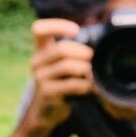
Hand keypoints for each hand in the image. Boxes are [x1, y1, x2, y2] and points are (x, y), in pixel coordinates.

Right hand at [22, 19, 94, 134]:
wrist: (47, 111)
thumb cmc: (61, 83)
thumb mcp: (62, 64)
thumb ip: (72, 51)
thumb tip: (99, 42)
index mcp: (40, 50)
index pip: (38, 29)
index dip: (57, 25)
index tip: (75, 30)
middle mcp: (36, 62)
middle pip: (61, 48)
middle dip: (82, 52)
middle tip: (92, 59)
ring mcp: (39, 78)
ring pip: (68, 66)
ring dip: (85, 70)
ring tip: (91, 75)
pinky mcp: (47, 93)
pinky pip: (72, 84)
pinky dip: (85, 85)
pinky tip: (89, 88)